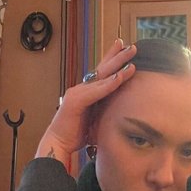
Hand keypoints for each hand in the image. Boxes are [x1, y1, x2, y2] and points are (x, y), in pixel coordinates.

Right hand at [36, 39, 136, 165]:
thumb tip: (124, 111)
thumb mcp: (97, 119)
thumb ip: (107, 111)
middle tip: (132, 47)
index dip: (113, 59)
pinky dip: (108, 84)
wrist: (58, 144)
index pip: (102, 72)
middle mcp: (82, 89)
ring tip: (131, 58)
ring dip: (117, 66)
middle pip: (103, 69)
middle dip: (117, 56)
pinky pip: (96, 91)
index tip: (124, 47)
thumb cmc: (77, 134)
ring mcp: (78, 93)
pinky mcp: (76, 102)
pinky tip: (119, 77)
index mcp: (88, 92)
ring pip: (101, 76)